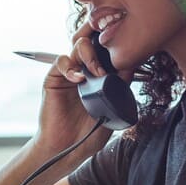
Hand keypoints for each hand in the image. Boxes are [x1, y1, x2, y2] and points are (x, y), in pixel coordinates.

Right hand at [35, 26, 118, 153]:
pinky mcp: (54, 78)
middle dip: (100, 35)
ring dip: (90, 54)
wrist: (67, 149)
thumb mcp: (112, 109)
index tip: (127, 46)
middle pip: (92, 39)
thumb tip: (131, 65)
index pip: (108, 50)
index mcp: (100, 76)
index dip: (115, 44)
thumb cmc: (88, 134)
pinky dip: (71, 67)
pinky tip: (79, 79)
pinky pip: (62, 61)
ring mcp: (69, 73)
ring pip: (78, 44)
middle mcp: (85, 70)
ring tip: (97, 72)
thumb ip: (121, 88)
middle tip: (110, 44)